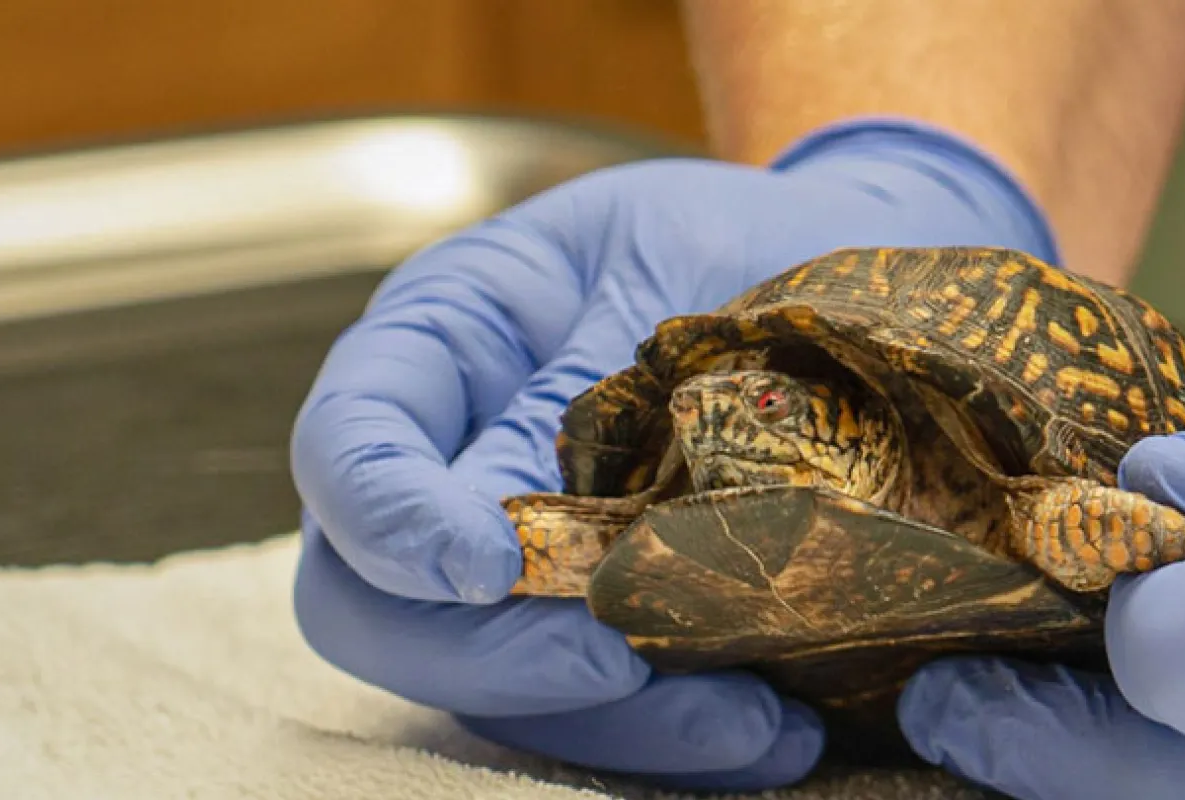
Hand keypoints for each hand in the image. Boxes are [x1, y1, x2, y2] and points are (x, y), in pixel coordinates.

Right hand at [287, 118, 1055, 790]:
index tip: (485, 568)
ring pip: (492, 684)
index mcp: (440, 346)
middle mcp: (450, 466)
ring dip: (610, 724)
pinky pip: (601, 708)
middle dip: (489, 658)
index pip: (348, 448)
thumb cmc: (739, 238)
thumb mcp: (672, 261)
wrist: (837, 269)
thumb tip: (546, 507)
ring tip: (751, 724)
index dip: (389, 522)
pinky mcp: (604, 622)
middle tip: (616, 666)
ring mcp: (521, 560)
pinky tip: (776, 730)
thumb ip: (596, 371)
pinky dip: (674, 732)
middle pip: (378, 607)